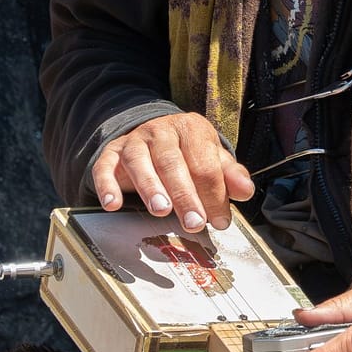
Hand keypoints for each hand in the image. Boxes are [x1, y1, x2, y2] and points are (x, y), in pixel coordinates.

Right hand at [91, 113, 253, 232]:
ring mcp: (134, 140)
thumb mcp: (212, 159)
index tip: (219, 220)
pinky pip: (104, 166)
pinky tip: (113, 204)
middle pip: (173, 163)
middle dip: (185, 195)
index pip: (204, 163)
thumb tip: (246, 191)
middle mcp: (161, 131)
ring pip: (139, 162)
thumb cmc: (188, 153)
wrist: (154, 135)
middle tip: (194, 222)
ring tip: (161, 210)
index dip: (213, 194)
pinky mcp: (112, 152)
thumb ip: (229, 176)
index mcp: (192, 129)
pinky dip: (107, 185)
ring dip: (150, 187)